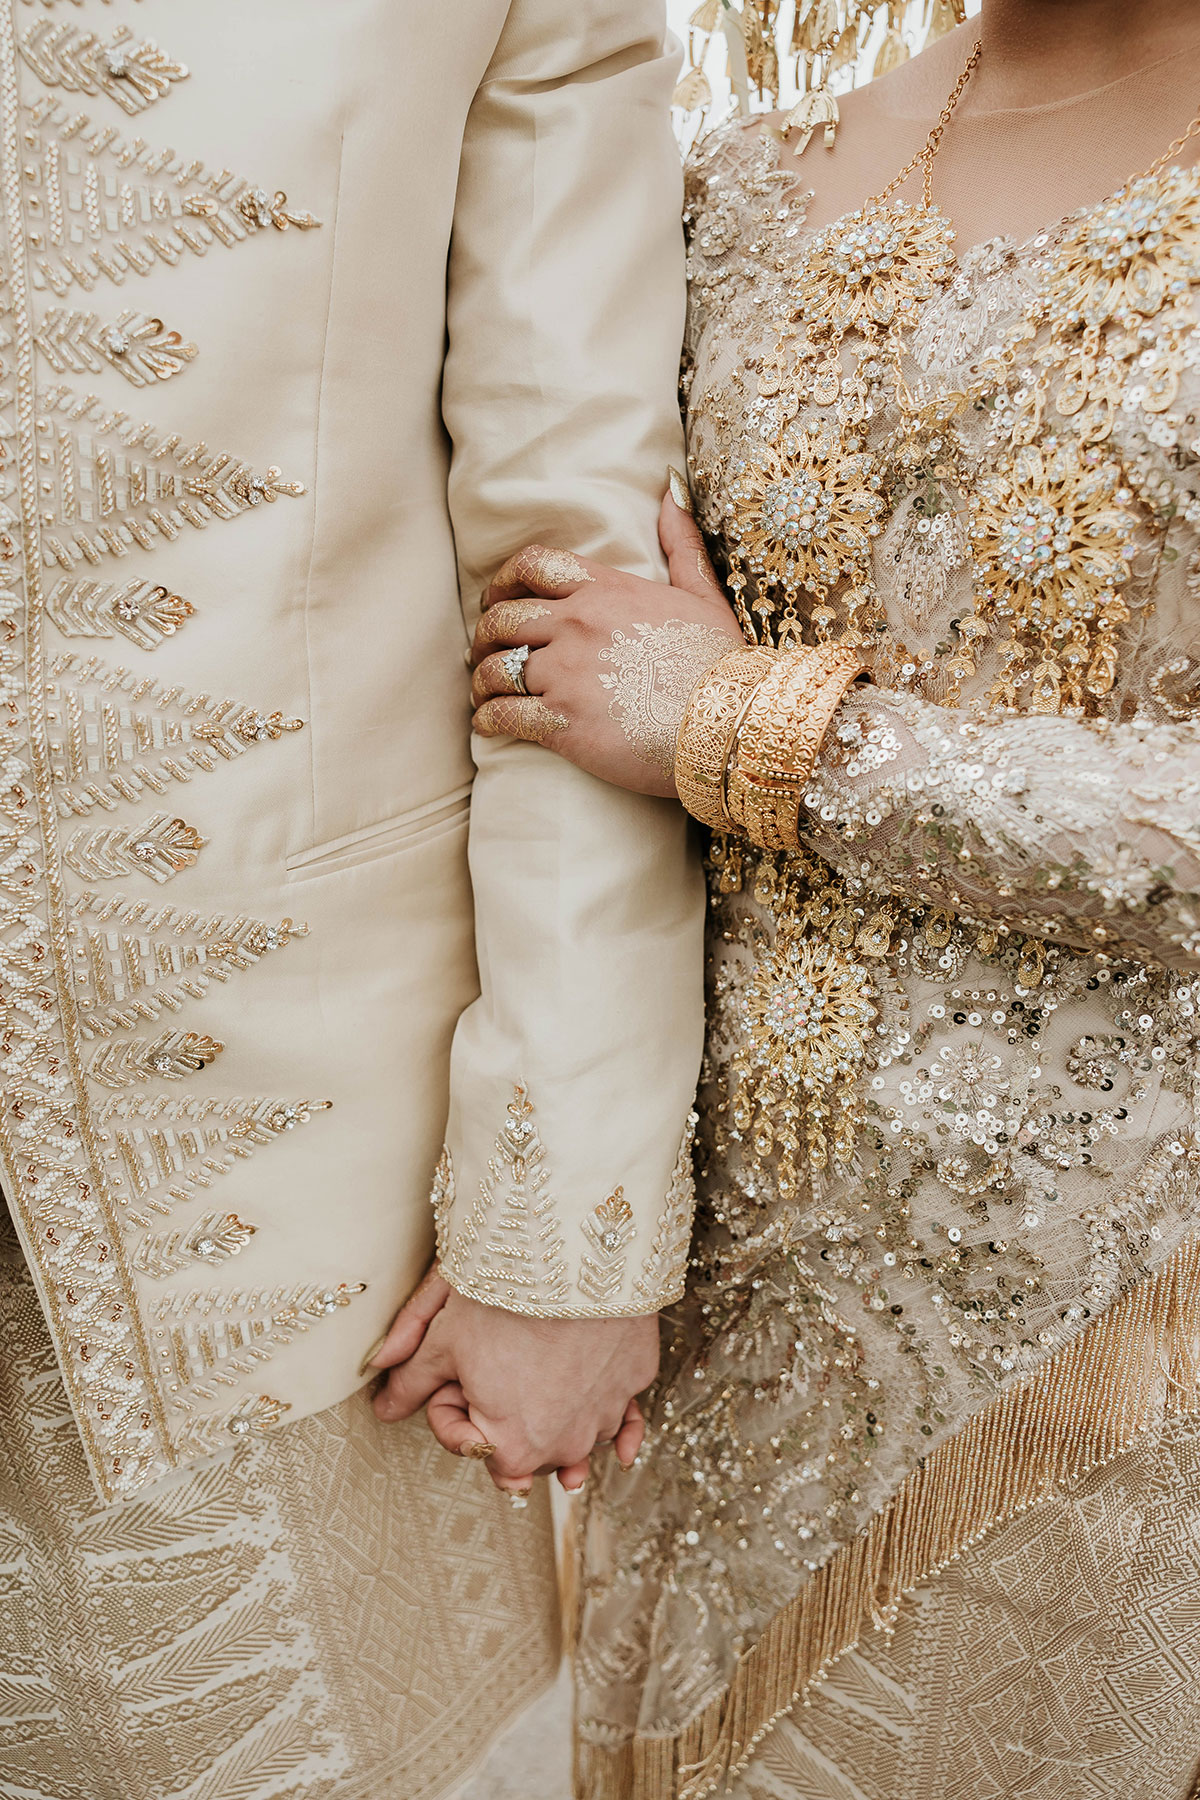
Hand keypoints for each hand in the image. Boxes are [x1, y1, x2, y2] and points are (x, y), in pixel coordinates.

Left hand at [370, 1288, 657, 1496]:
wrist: (576, 1248)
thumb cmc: (505, 1294)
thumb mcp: (444, 1334)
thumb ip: (412, 1379)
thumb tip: (385, 1409)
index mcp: (508, 1447)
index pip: (468, 1447)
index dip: (448, 1406)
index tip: (450, 1367)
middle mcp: (563, 1446)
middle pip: (522, 1449)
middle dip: (501, 1416)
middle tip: (491, 1360)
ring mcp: (605, 1416)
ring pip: (573, 1437)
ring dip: (555, 1419)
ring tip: (540, 1384)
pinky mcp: (636, 1382)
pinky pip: (621, 1417)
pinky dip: (614, 1424)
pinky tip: (616, 1447)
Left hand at [470, 481, 744, 796]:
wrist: (728, 723)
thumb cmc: (721, 663)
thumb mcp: (704, 594)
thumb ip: (680, 543)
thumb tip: (671, 490)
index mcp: (605, 589)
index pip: (532, 564)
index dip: (503, 581)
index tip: (497, 600)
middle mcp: (576, 624)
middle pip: (502, 619)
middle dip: (485, 637)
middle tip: (484, 654)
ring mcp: (565, 673)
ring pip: (495, 669)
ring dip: (482, 682)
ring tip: (483, 695)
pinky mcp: (561, 722)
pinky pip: (503, 715)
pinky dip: (487, 720)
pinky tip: (488, 726)